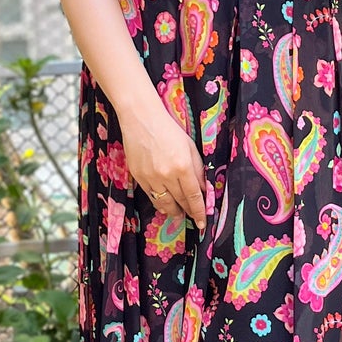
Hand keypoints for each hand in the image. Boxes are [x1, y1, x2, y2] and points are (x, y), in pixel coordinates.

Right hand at [118, 103, 208, 229]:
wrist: (141, 119)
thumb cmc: (169, 129)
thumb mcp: (190, 147)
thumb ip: (197, 170)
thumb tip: (203, 190)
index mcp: (183, 166)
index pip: (194, 196)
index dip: (199, 211)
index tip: (202, 222)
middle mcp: (166, 175)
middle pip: (180, 202)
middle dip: (187, 212)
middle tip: (192, 218)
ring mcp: (150, 177)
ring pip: (164, 203)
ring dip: (173, 211)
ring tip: (178, 214)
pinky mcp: (138, 177)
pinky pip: (150, 195)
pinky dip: (159, 202)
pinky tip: (164, 203)